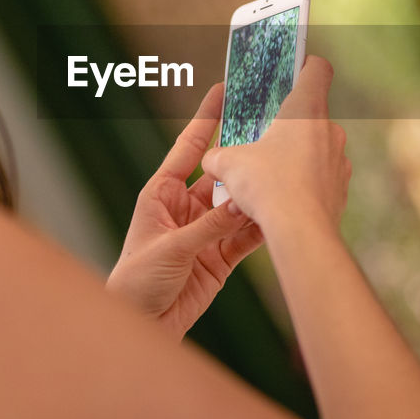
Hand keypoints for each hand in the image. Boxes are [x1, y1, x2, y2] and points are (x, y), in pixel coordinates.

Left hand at [106, 83, 264, 338]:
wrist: (140, 327)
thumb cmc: (136, 282)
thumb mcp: (170, 249)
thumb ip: (209, 226)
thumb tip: (242, 202)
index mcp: (161, 194)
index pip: (188, 148)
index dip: (205, 119)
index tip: (223, 91)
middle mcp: (186, 208)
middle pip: (220, 175)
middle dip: (243, 156)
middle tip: (269, 131)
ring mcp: (205, 231)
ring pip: (237, 205)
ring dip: (257, 194)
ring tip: (283, 173)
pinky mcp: (220, 256)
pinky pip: (246, 235)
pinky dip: (262, 226)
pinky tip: (280, 214)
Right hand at [199, 57, 350, 239]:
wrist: (300, 232)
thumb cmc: (268, 186)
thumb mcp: (229, 165)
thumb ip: (218, 155)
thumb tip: (211, 158)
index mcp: (306, 109)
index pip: (317, 69)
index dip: (304, 64)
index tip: (291, 69)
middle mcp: (330, 130)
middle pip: (311, 113)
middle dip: (287, 121)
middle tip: (263, 133)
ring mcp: (339, 160)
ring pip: (316, 147)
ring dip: (296, 154)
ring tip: (269, 171)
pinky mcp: (341, 188)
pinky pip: (321, 176)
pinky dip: (305, 181)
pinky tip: (283, 196)